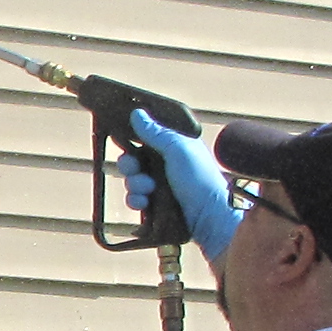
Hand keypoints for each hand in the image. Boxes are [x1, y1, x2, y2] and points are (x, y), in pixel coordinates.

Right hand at [121, 106, 240, 261]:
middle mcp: (165, 165)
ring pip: (132, 180)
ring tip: (149, 189)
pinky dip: (136, 201)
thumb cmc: (199, 178)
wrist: (209, 217)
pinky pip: (135, 200)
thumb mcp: (178, 149)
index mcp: (174, 147)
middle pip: (133, 159)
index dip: (133, 139)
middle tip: (135, 168)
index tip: (122, 140)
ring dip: (135, 185)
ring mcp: (160, 186)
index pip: (146, 138)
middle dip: (130, 165)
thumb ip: (156, 132)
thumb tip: (137, 113)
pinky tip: (146, 203)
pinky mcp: (156, 206)